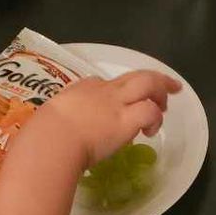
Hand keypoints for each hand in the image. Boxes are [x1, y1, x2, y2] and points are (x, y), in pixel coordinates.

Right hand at [33, 69, 180, 167]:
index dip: (120, 91)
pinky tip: (149, 132)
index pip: (108, 83)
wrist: (52, 139)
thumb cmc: (44, 133)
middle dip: (157, 79)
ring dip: (161, 93)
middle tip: (171, 87)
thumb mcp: (49, 117)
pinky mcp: (127, 120)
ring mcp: (117, 103)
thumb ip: (60, 120)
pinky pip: (150, 111)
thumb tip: (57, 135)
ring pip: (149, 83)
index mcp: (83, 89)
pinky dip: (155, 119)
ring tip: (164, 108)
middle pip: (137, 75)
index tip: (122, 103)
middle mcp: (104, 91)